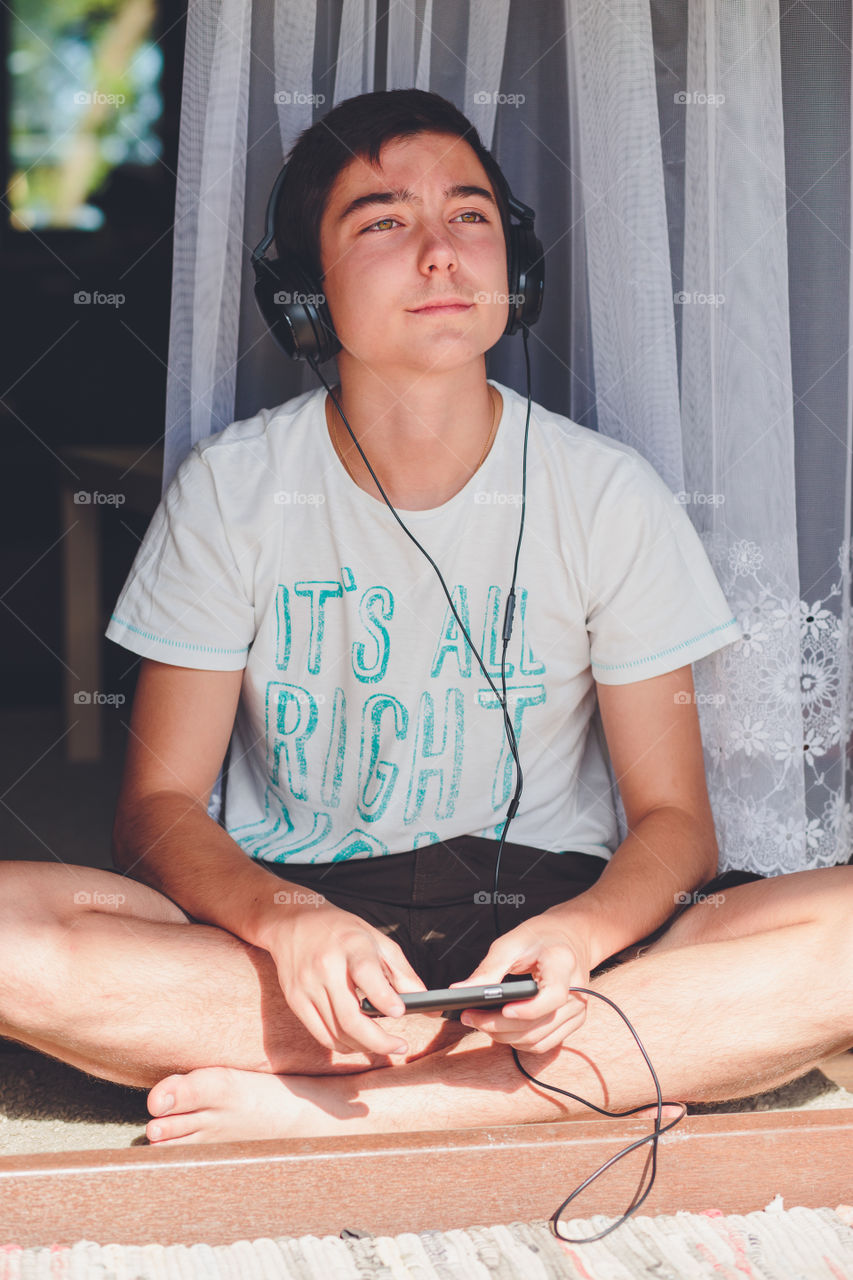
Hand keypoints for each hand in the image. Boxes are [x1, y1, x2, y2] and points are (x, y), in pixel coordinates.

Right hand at [261, 897, 427, 1056]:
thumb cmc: (341, 931)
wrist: (292, 921)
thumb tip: (427, 1004)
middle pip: (350, 1017)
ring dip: (364, 1046)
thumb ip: (403, 973)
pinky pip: (322, 1035)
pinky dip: (344, 1045)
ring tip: (384, 1045)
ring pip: (337, 1032)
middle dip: (379, 1041)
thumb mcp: (377, 940)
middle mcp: (325, 966)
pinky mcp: (295, 1000)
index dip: (383, 996)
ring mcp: (307, 986)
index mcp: (350, 945)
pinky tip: (359, 1042)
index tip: (400, 1013)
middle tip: (400, 1047)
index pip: (366, 973)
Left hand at [449, 915, 591, 1053]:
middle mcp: (576, 991)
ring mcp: (577, 1010)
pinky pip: (543, 1044)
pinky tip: (500, 1029)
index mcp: (563, 963)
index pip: (552, 995)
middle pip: (538, 1023)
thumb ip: (488, 969)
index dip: (527, 1009)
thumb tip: (459, 990)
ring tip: (480, 1022)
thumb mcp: (510, 943)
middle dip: (499, 1026)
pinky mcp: (572, 1022)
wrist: (569, 937)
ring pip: (538, 1039)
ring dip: (505, 1037)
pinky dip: (519, 1042)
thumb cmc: (538, 937)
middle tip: (468, 1016)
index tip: (502, 1010)